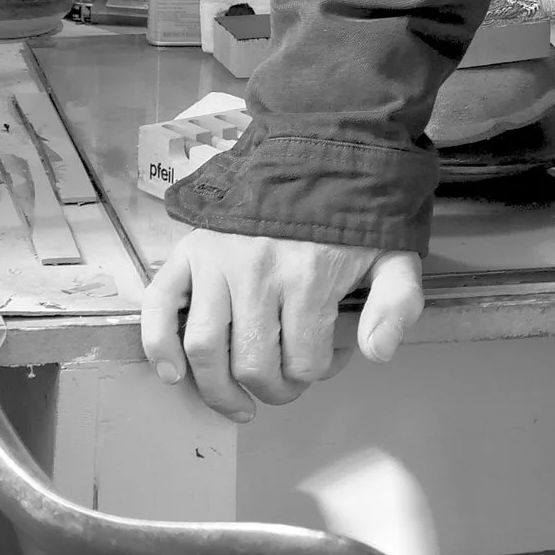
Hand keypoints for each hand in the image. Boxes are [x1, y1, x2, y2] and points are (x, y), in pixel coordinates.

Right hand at [140, 230, 425, 420]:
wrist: (318, 156)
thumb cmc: (354, 216)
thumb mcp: (393, 254)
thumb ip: (397, 304)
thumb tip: (377, 353)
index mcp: (311, 277)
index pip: (305, 360)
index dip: (318, 373)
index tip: (324, 362)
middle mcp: (258, 273)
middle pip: (254, 364)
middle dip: (272, 389)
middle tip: (283, 385)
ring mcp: (217, 263)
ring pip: (205, 347)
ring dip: (218, 388)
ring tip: (236, 399)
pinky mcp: (188, 252)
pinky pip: (159, 306)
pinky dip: (157, 345)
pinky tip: (172, 373)